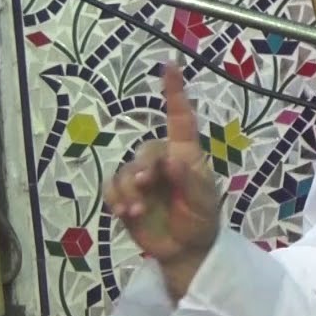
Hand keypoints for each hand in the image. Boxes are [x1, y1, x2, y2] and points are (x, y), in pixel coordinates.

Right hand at [104, 63, 219, 295]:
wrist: (185, 249)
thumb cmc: (201, 218)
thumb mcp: (204, 199)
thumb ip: (189, 179)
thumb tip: (172, 161)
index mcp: (186, 154)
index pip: (180, 118)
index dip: (175, 92)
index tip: (171, 66)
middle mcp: (162, 160)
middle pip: (145, 152)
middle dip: (142, 170)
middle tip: (146, 186)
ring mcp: (142, 178)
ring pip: (124, 172)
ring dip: (127, 192)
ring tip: (136, 211)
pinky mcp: (125, 196)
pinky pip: (112, 189)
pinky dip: (116, 201)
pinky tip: (126, 215)